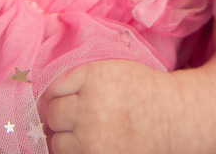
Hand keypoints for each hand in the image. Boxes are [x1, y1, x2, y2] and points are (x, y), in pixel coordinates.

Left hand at [43, 60, 182, 153]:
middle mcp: (90, 108)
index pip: (53, 89)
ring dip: (67, 138)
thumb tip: (41, 100)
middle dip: (61, 116)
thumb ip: (79, 78)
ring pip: (57, 141)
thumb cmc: (141, 91)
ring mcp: (93, 138)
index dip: (59, 96)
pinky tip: (91, 144)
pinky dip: (77, 151)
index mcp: (93, 78)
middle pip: (52, 115)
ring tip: (89, 133)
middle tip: (82, 117)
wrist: (174, 117)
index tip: (71, 99)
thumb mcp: (112, 69)